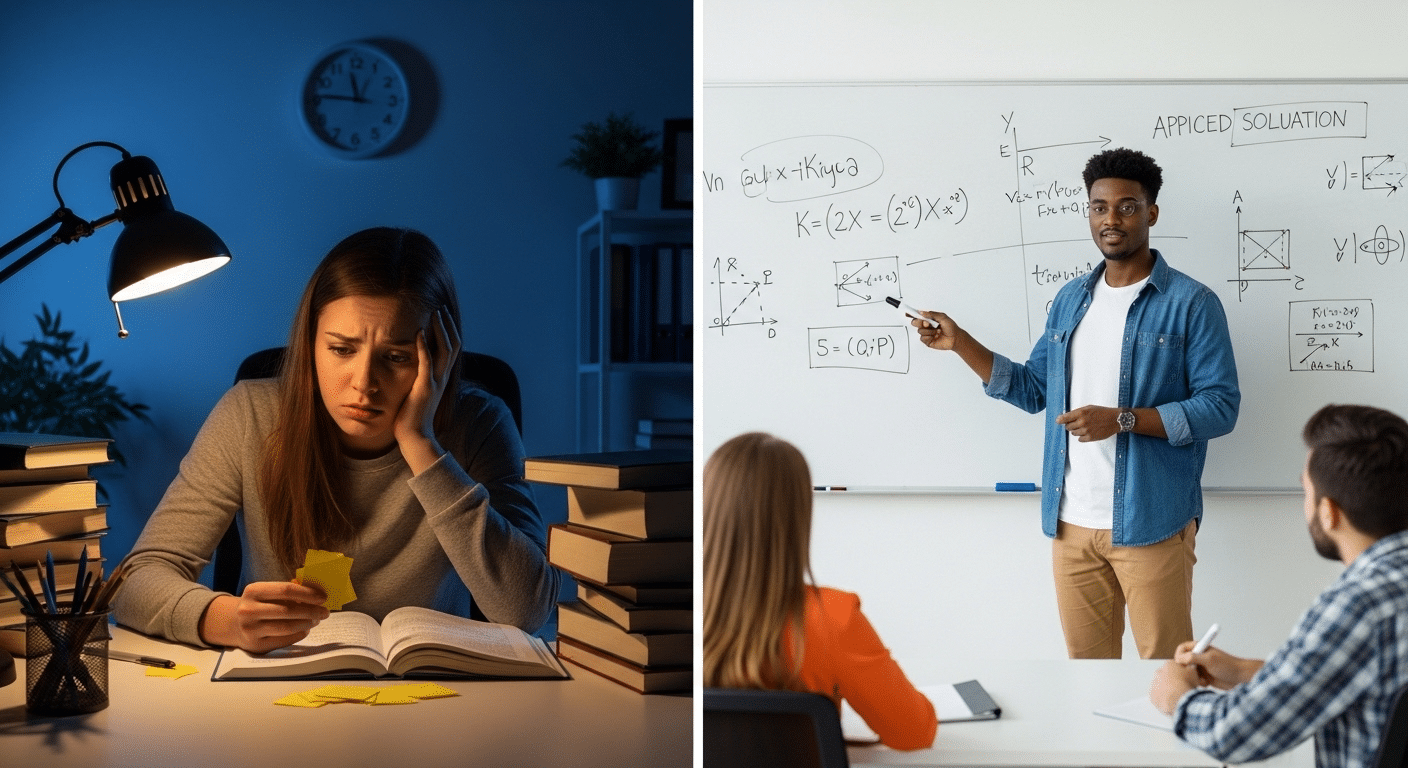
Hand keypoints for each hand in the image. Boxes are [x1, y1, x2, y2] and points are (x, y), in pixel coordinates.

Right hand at [201, 581, 329, 652]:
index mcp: (253, 591)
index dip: (307, 593)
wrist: (234, 624)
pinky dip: (300, 634)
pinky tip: (306, 629)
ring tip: (316, 620)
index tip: (323, 597)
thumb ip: (288, 592)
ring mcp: (250, 629)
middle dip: (312, 611)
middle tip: (325, 611)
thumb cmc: (259, 605)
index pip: (285, 589)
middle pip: (288, 610)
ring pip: (287, 627)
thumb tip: (317, 592)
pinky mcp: (256, 645)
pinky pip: (284, 640)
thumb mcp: (266, 593)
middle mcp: (248, 610)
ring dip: (307, 623)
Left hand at [394, 307, 461, 459]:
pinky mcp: (424, 387)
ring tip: (435, 313)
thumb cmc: (411, 416)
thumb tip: (413, 367)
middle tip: (441, 308)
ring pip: (445, 350)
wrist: (414, 436)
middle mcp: (443, 377)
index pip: (452, 349)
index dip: (450, 331)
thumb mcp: (418, 392)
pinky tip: (420, 332)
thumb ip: (420, 378)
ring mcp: (435, 382)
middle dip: (448, 325)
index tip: (443, 315)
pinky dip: (424, 346)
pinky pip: (426, 362)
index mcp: (441, 377)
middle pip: (453, 345)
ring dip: (440, 330)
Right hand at [912, 311, 959, 349]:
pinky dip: (928, 336)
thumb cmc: (951, 328)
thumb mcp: (942, 317)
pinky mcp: (927, 341)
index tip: (907, 313)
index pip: (919, 316)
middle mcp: (927, 326)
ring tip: (936, 331)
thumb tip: (922, 312)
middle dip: (919, 322)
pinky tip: (935, 336)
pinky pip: (922, 338)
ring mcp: (927, 334)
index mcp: (930, 319)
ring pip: (920, 331)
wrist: (955, 338)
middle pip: (916, 323)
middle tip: (927, 323)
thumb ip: (932, 314)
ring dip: (929, 331)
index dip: (913, 314)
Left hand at [1056, 405, 1118, 441]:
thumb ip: (1077, 412)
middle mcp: (1082, 422)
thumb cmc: (1102, 412)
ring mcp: (1086, 431)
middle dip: (1070, 425)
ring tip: (1085, 427)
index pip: (1065, 418)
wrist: (1115, 420)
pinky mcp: (1090, 438)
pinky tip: (1088, 432)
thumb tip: (1066, 417)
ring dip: (1076, 431)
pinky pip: (1080, 439)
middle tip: (1076, 423)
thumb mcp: (1089, 408)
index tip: (1057, 421)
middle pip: (1068, 427)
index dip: (1060, 420)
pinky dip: (1082, 436)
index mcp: (1081, 413)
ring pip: (1073, 433)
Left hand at [1150, 658, 1200, 714]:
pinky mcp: (1152, 695)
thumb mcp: (1193, 672)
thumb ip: (1190, 667)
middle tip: (1179, 686)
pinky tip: (1170, 701)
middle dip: (1170, 679)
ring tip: (1176, 695)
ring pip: (1160, 685)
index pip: (1173, 665)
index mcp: (1168, 665)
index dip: (1180, 671)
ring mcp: (1154, 684)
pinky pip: (1157, 696)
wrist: (1180, 699)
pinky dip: (1162, 698)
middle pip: (1164, 674)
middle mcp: (1158, 672)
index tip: (1185, 677)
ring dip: (1166, 688)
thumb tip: (1190, 666)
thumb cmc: (1187, 684)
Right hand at [1173, 640, 1258, 689]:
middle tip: (1194, 673)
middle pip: (1183, 661)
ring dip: (1192, 677)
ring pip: (1188, 672)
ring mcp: (1201, 667)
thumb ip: (1192, 657)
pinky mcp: (1204, 677)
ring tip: (1202, 679)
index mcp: (1200, 648)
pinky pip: (1194, 679)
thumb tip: (1178, 659)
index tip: (1181, 664)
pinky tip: (1206, 683)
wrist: (1241, 678)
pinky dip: (1198, 682)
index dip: (1179, 656)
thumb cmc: (1228, 666)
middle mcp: (1199, 657)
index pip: (1182, 649)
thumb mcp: (1209, 660)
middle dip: (1186, 669)